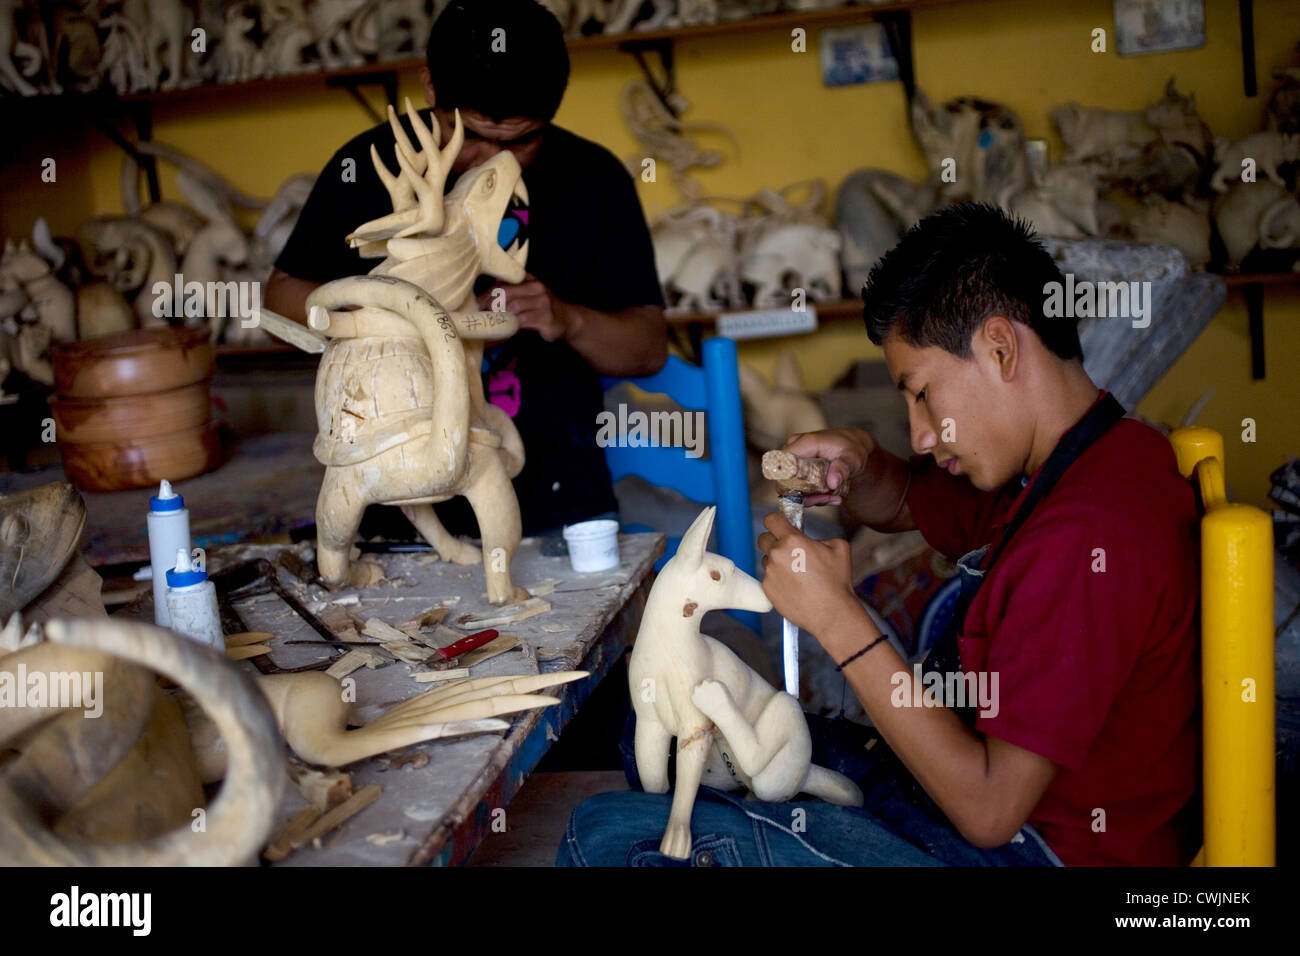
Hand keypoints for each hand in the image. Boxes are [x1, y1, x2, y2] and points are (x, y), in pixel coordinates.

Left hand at [478, 274, 577, 342]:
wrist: (568, 320)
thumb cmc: (543, 307)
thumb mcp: (530, 294)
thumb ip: (513, 289)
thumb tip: (490, 288)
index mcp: (531, 280)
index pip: (505, 282)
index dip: (489, 292)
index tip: (478, 303)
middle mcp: (537, 288)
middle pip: (506, 292)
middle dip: (490, 304)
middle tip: (481, 314)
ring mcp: (543, 303)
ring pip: (514, 307)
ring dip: (500, 315)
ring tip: (491, 322)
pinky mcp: (546, 318)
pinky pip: (523, 321)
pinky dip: (512, 326)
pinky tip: (506, 329)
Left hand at [757, 512, 857, 637]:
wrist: (831, 612)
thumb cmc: (837, 581)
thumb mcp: (839, 547)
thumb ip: (821, 537)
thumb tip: (810, 540)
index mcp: (793, 540)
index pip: (771, 519)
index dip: (777, 521)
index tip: (782, 526)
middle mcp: (777, 554)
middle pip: (763, 539)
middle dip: (775, 541)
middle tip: (790, 551)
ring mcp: (770, 572)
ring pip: (767, 560)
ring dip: (777, 562)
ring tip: (796, 574)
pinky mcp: (767, 589)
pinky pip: (768, 578)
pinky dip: (778, 580)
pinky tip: (794, 586)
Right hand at [781, 428, 876, 506]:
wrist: (855, 447)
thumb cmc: (853, 449)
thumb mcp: (852, 458)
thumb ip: (842, 468)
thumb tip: (832, 483)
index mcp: (804, 443)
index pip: (782, 465)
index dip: (789, 484)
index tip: (810, 496)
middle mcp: (795, 449)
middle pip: (786, 479)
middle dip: (805, 495)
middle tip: (827, 499)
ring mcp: (795, 458)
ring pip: (792, 486)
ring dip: (812, 497)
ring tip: (833, 498)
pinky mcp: (798, 467)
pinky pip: (799, 487)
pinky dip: (814, 495)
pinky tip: (831, 496)